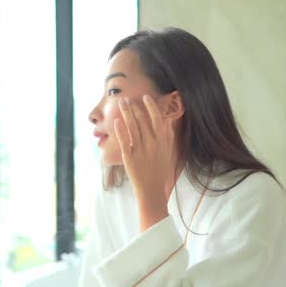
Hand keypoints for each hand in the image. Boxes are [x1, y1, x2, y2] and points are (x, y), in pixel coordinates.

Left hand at [114, 95, 175, 230]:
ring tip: (121, 103)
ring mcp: (140, 151)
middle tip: (127, 98)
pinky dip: (120, 130)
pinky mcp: (129, 158)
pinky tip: (117, 121)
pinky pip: (124, 141)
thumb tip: (167, 120)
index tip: (145, 97)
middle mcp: (152, 144)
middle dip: (134, 107)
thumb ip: (168, 135)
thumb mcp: (168, 151)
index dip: (150, 107)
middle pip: (142, 121)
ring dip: (126, 113)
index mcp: (162, 141)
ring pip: (132, 127)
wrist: (152, 189)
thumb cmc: (160, 169)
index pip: (157, 119)